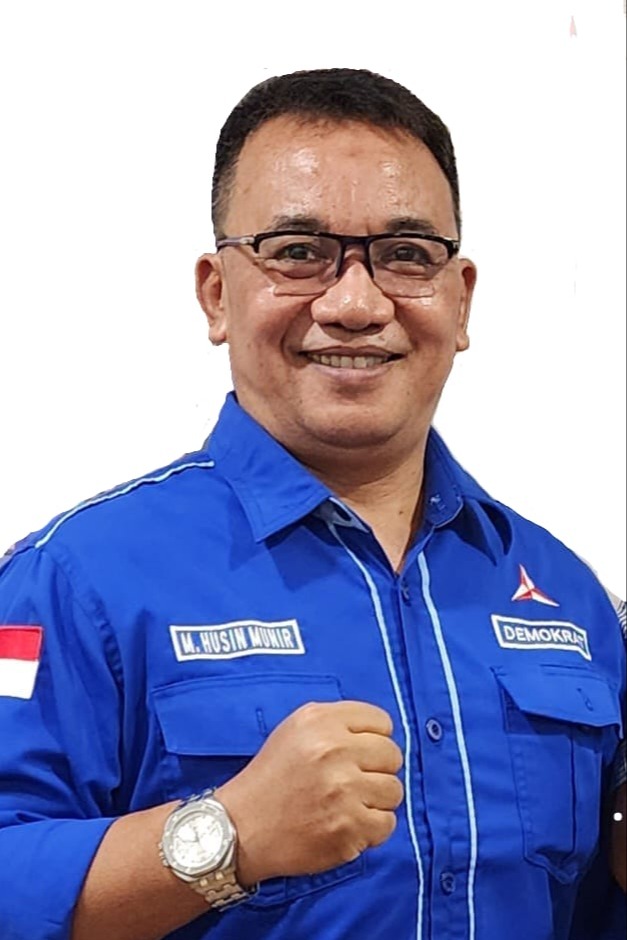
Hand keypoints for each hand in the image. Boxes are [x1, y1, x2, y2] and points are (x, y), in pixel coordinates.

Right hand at [215, 700, 403, 884]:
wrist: (241, 828)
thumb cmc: (271, 778)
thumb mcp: (296, 729)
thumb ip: (337, 724)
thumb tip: (380, 734)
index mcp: (320, 720)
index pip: (381, 721)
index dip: (374, 739)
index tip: (360, 754)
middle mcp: (333, 749)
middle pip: (392, 755)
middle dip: (377, 769)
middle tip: (354, 782)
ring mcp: (343, 790)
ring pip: (394, 790)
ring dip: (376, 801)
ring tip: (349, 804)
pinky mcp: (348, 827)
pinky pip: (387, 824)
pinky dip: (372, 829)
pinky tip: (347, 824)